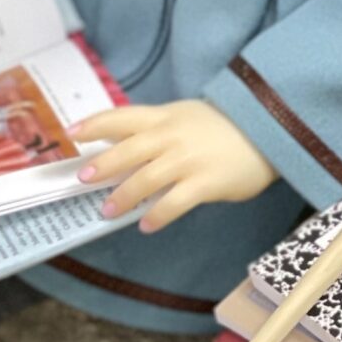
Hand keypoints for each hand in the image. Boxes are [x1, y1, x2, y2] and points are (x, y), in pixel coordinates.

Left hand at [72, 99, 276, 233]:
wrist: (270, 131)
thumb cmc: (224, 128)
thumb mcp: (186, 117)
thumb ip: (156, 129)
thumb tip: (120, 145)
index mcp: (165, 117)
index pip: (122, 117)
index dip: (95, 124)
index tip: (72, 134)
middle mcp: (172, 136)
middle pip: (129, 149)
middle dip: (103, 164)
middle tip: (82, 179)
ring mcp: (189, 159)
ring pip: (146, 178)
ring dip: (123, 196)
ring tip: (106, 211)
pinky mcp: (206, 182)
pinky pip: (174, 202)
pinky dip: (156, 215)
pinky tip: (145, 225)